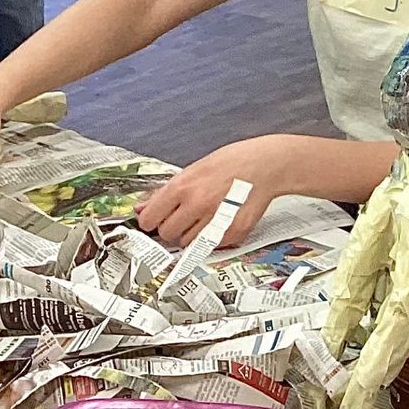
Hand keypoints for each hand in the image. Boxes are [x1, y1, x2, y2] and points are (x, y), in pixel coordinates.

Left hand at [135, 136, 288, 245]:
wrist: (266, 165)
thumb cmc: (231, 162)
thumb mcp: (193, 170)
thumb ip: (165, 193)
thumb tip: (143, 208)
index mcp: (183, 187)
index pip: (149, 219)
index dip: (151, 220)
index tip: (155, 219)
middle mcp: (197, 205)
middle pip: (167, 234)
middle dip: (171, 227)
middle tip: (183, 216)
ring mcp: (215, 221)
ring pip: (187, 243)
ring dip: (191, 234)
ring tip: (205, 216)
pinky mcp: (232, 233)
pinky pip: (209, 246)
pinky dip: (210, 237)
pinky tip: (219, 219)